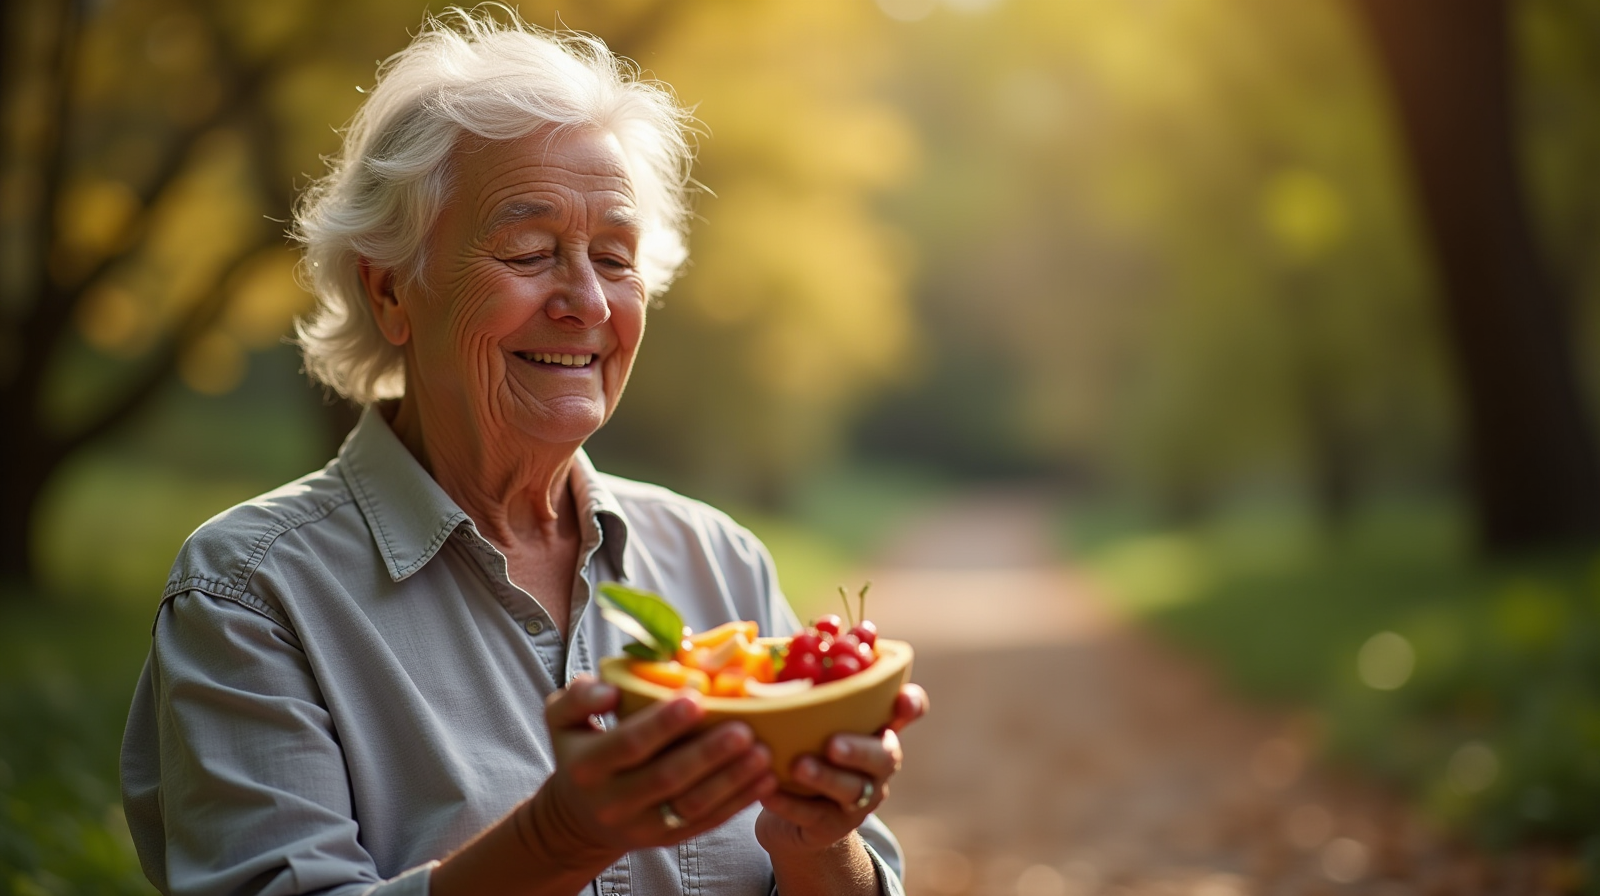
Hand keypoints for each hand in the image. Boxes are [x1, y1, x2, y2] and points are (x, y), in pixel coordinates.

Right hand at [529, 676, 777, 863]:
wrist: (578, 817)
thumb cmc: (581, 752)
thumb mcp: (562, 720)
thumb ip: (578, 696)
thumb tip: (609, 690)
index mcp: (587, 766)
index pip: (627, 745)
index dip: (661, 724)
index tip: (696, 698)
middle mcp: (612, 801)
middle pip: (665, 778)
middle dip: (707, 754)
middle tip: (744, 729)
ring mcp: (642, 825)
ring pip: (692, 806)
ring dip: (731, 780)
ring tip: (762, 753)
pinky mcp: (667, 839)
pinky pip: (707, 823)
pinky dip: (738, 802)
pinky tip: (764, 779)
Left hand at [755, 683, 928, 859]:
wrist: (792, 818)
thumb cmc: (802, 750)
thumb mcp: (808, 718)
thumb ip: (802, 686)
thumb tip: (763, 642)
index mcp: (876, 728)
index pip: (908, 711)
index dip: (910, 704)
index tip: (900, 697)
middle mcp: (877, 765)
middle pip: (884, 756)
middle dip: (860, 749)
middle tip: (832, 743)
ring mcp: (859, 800)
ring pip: (852, 790)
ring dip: (825, 777)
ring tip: (797, 766)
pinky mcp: (832, 828)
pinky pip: (813, 816)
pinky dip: (790, 804)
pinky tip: (768, 793)